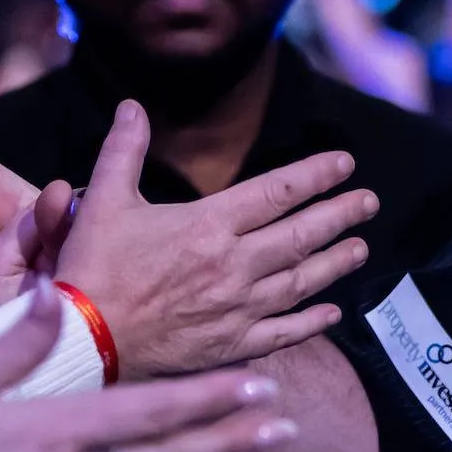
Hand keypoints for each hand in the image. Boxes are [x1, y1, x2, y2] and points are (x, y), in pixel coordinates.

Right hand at [56, 100, 375, 378]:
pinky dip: (312, 322)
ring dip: (336, 263)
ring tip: (361, 248)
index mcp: (208, 225)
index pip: (278, 192)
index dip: (316, 175)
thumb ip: (124, 151)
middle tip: (370, 201)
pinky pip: (284, 332)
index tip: (345, 164)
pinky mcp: (232, 345)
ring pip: (301, 281)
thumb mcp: (103, 201)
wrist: (82, 341)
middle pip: (301, 234)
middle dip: (340, 215)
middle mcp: (233, 265)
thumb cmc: (92, 269)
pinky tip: (333, 312)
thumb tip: (132, 106)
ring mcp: (237, 308)